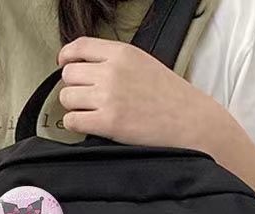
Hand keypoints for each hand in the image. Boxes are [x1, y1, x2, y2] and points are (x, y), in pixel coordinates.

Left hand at [58, 37, 231, 151]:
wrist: (190, 120)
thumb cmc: (170, 97)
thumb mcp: (143, 64)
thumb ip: (115, 62)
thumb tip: (86, 68)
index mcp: (121, 53)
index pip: (79, 47)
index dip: (66, 57)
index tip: (64, 64)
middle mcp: (112, 72)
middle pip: (69, 74)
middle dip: (74, 86)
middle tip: (86, 97)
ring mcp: (108, 97)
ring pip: (67, 97)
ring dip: (74, 106)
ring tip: (90, 112)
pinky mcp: (108, 122)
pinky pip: (72, 120)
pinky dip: (75, 124)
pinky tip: (88, 125)